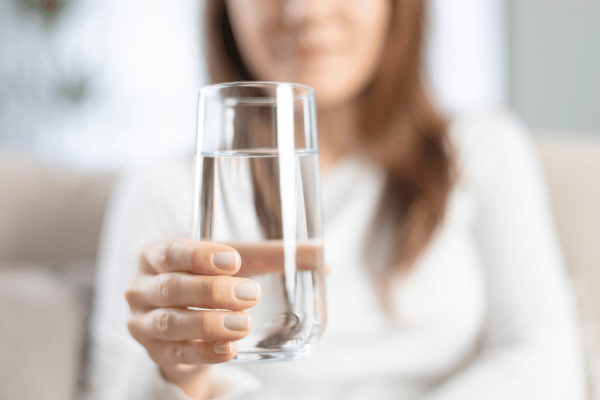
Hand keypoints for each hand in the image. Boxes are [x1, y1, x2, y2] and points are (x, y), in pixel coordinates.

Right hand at [125, 238, 260, 396]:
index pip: (172, 251)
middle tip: (249, 294)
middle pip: (171, 287)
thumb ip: (274, 257)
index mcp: (156, 255)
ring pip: (170, 323)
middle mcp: (141, 288)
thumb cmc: (209, 281)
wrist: (185, 324)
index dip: (200, 256)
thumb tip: (323, 258)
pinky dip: (205, 352)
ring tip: (243, 324)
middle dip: (211, 291)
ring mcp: (143, 323)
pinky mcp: (156, 353)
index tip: (233, 261)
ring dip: (208, 324)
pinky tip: (229, 349)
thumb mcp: (235, 264)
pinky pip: (178, 354)